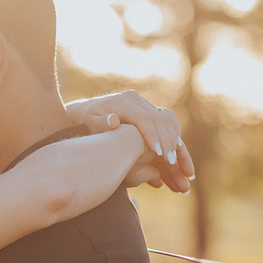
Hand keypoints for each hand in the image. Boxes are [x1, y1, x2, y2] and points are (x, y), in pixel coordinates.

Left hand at [67, 91, 194, 192]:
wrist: (85, 112)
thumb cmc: (85, 122)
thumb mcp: (90, 123)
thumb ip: (101, 123)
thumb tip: (113, 121)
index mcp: (123, 101)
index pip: (145, 118)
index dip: (153, 136)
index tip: (160, 154)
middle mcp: (136, 99)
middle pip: (160, 119)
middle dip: (168, 141)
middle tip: (172, 162)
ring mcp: (143, 103)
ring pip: (167, 119)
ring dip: (175, 139)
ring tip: (177, 159)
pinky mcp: (148, 109)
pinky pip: (167, 120)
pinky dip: (174, 135)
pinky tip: (177, 151)